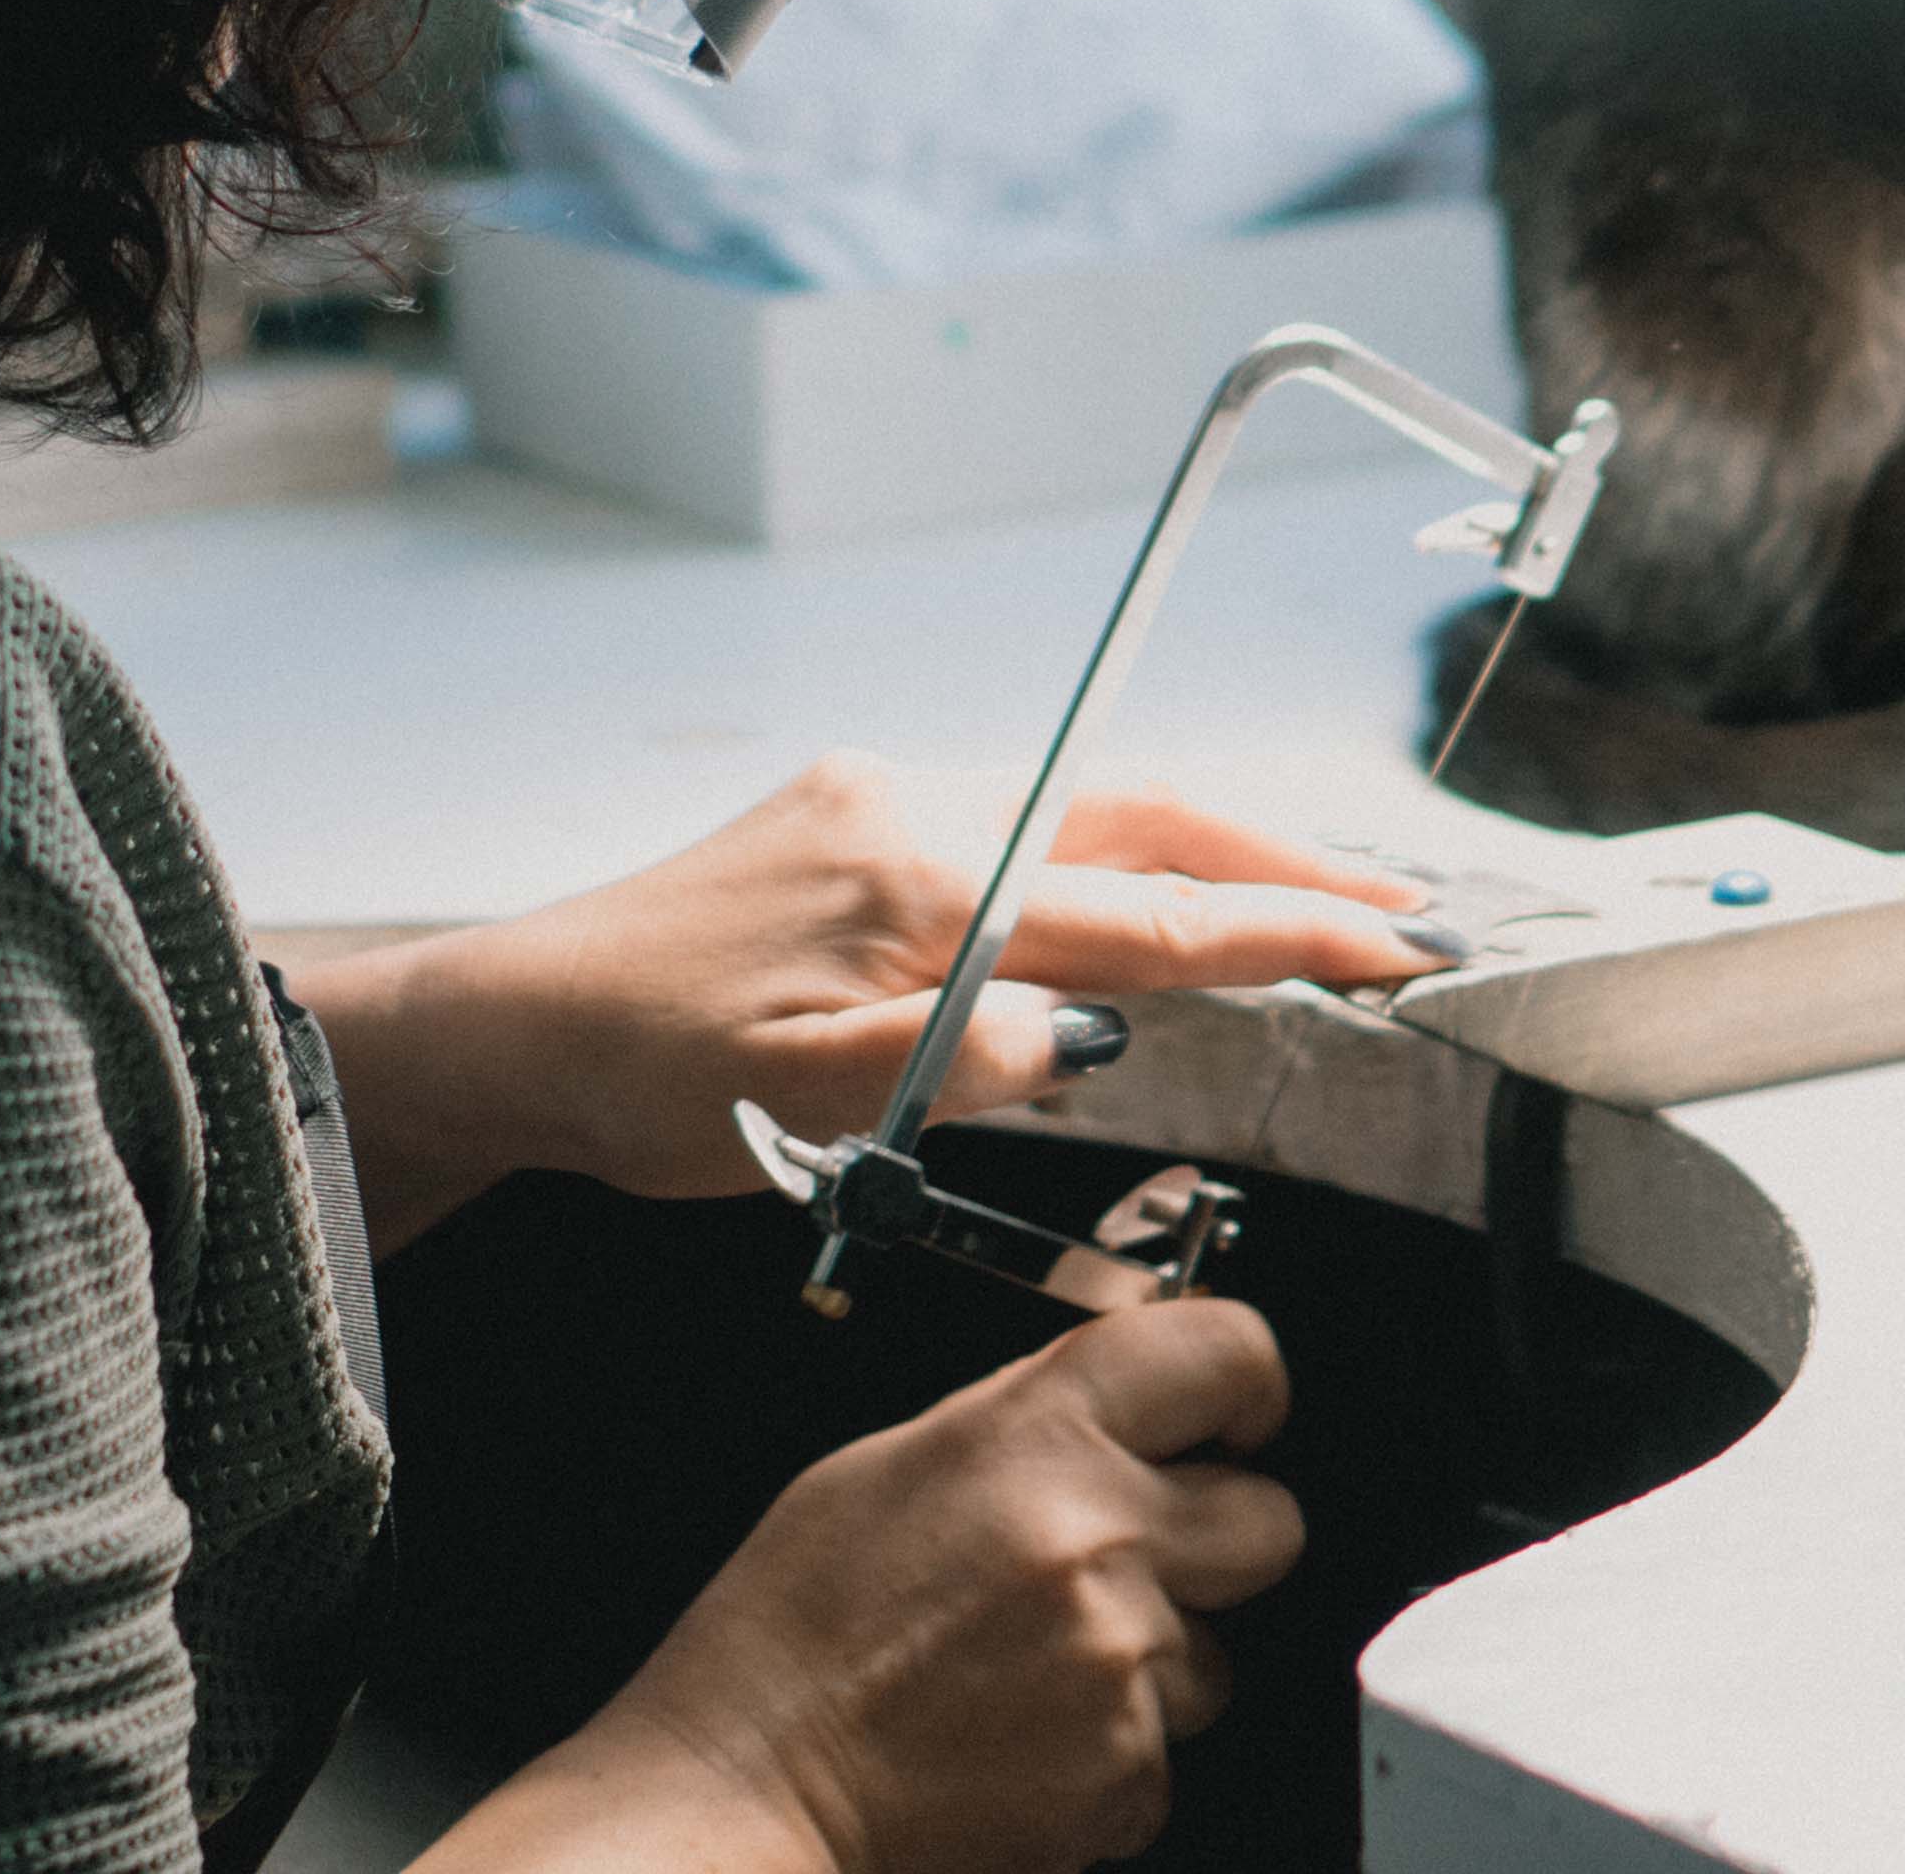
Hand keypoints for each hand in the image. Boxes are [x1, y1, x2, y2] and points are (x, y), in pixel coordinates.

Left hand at [298, 755, 1451, 1243]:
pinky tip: (1155, 891)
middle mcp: (912, 810)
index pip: (1145, 906)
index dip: (1284, 925)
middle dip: (1282, 856)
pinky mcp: (854, 820)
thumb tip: (1089, 1037)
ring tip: (1312, 890)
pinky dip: (1119, 856)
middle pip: (1144, 818)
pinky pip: (1027, 827)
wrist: (507, 1022)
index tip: (1395, 937)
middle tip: (1397, 898)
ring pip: (1090, 814)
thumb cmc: (639, 1077)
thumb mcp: (810, 1101)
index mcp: (916, 881)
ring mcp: (882, 803)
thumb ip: (964, 1064)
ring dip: (1209, 851)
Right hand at [466, 1298, 1305, 1873]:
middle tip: (1139, 1561)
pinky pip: (1168, 1751)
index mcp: (1036, 1435)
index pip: (1224, 1351)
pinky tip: (1023, 1737)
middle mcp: (1097, 1536)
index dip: (1247, 1382)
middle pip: (1270, 1518)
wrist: (755, 1779)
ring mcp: (1119, 1658)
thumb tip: (1122, 1411)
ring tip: (1035, 1670)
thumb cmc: (795, 1629)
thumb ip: (1031, 1424)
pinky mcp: (1126, 1770)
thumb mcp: (897, 1463)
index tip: (1239, 1414)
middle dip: (1220, 1539)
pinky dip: (1113, 1753)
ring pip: (1218, 1653)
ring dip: (1155, 1662)